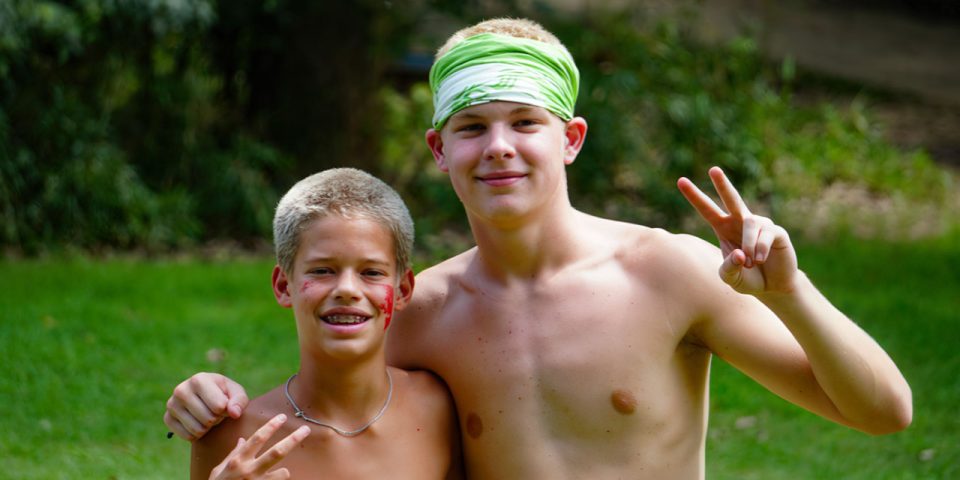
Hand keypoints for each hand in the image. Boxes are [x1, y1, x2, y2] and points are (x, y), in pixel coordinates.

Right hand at [165, 372, 248, 439]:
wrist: (207, 398)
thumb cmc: (224, 394)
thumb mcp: (237, 393)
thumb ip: (240, 401)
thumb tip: (234, 413)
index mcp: (198, 379)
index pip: (219, 406)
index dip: (226, 410)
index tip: (224, 404)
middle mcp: (181, 390)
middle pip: (208, 419)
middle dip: (217, 419)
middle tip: (215, 412)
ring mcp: (171, 404)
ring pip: (197, 429)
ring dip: (207, 427)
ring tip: (207, 415)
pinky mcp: (167, 418)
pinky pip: (187, 436)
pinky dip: (197, 435)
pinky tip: (198, 422)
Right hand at [210, 414, 309, 479]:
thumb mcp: (218, 471)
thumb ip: (232, 455)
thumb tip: (242, 440)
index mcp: (237, 461)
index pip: (257, 439)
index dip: (271, 426)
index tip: (282, 417)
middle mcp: (249, 471)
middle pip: (277, 452)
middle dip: (293, 439)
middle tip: (306, 429)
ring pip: (283, 472)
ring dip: (283, 472)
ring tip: (276, 474)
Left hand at [677, 166, 798, 294]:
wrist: (773, 286)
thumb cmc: (748, 278)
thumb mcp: (731, 278)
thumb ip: (728, 268)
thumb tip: (738, 254)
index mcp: (723, 228)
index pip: (706, 210)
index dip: (694, 196)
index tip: (680, 180)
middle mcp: (740, 222)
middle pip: (731, 198)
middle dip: (722, 184)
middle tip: (713, 170)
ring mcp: (760, 224)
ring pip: (750, 223)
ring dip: (748, 245)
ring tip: (750, 262)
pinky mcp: (776, 231)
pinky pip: (766, 234)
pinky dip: (759, 249)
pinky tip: (760, 259)